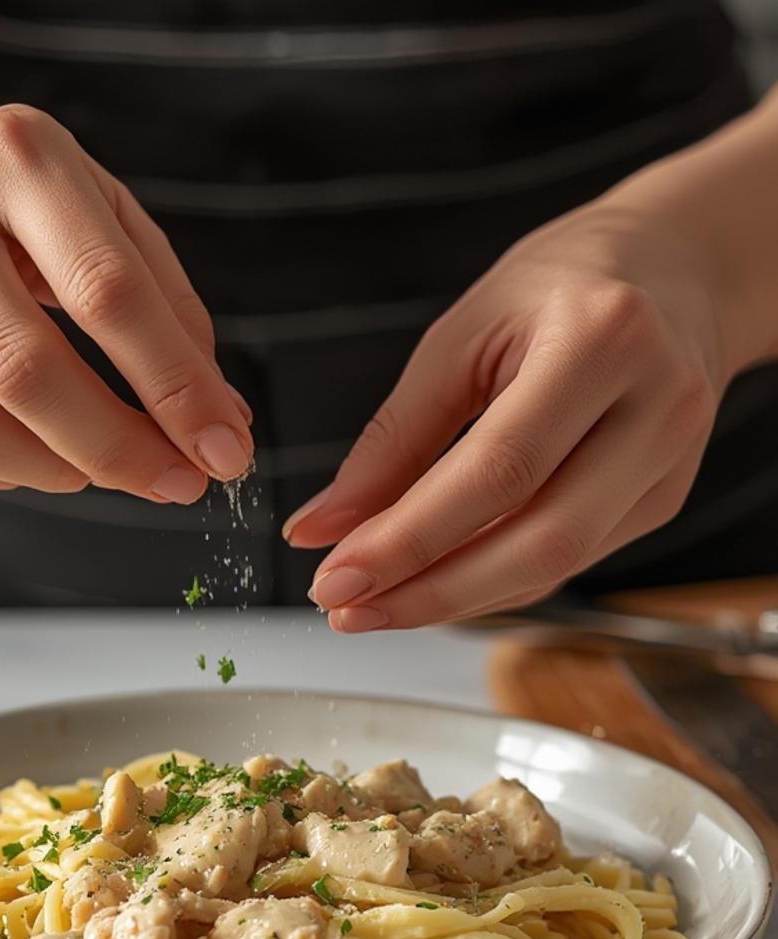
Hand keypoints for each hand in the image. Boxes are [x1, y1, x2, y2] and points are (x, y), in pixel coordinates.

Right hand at [0, 99, 252, 497]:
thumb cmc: (27, 214)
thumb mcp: (110, 220)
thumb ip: (173, 313)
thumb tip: (223, 423)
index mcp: (20, 159)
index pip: (110, 293)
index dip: (176, 387)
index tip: (225, 450)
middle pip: (28, 368)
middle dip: (119, 447)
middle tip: (177, 484)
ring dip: (59, 470)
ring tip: (107, 472)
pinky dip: (8, 470)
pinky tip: (45, 457)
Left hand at [284, 201, 728, 629]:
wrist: (676, 266)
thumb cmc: (563, 284)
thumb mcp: (463, 334)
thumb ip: (393, 437)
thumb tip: (324, 526)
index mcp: (602, 339)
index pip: (497, 471)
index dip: (411, 539)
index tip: (337, 575)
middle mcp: (657, 405)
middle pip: (540, 540)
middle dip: (432, 591)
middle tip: (348, 609)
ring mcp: (671, 461)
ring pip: (557, 566)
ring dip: (456, 599)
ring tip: (376, 604)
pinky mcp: (665, 500)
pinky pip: (568, 563)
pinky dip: (493, 582)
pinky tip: (435, 584)